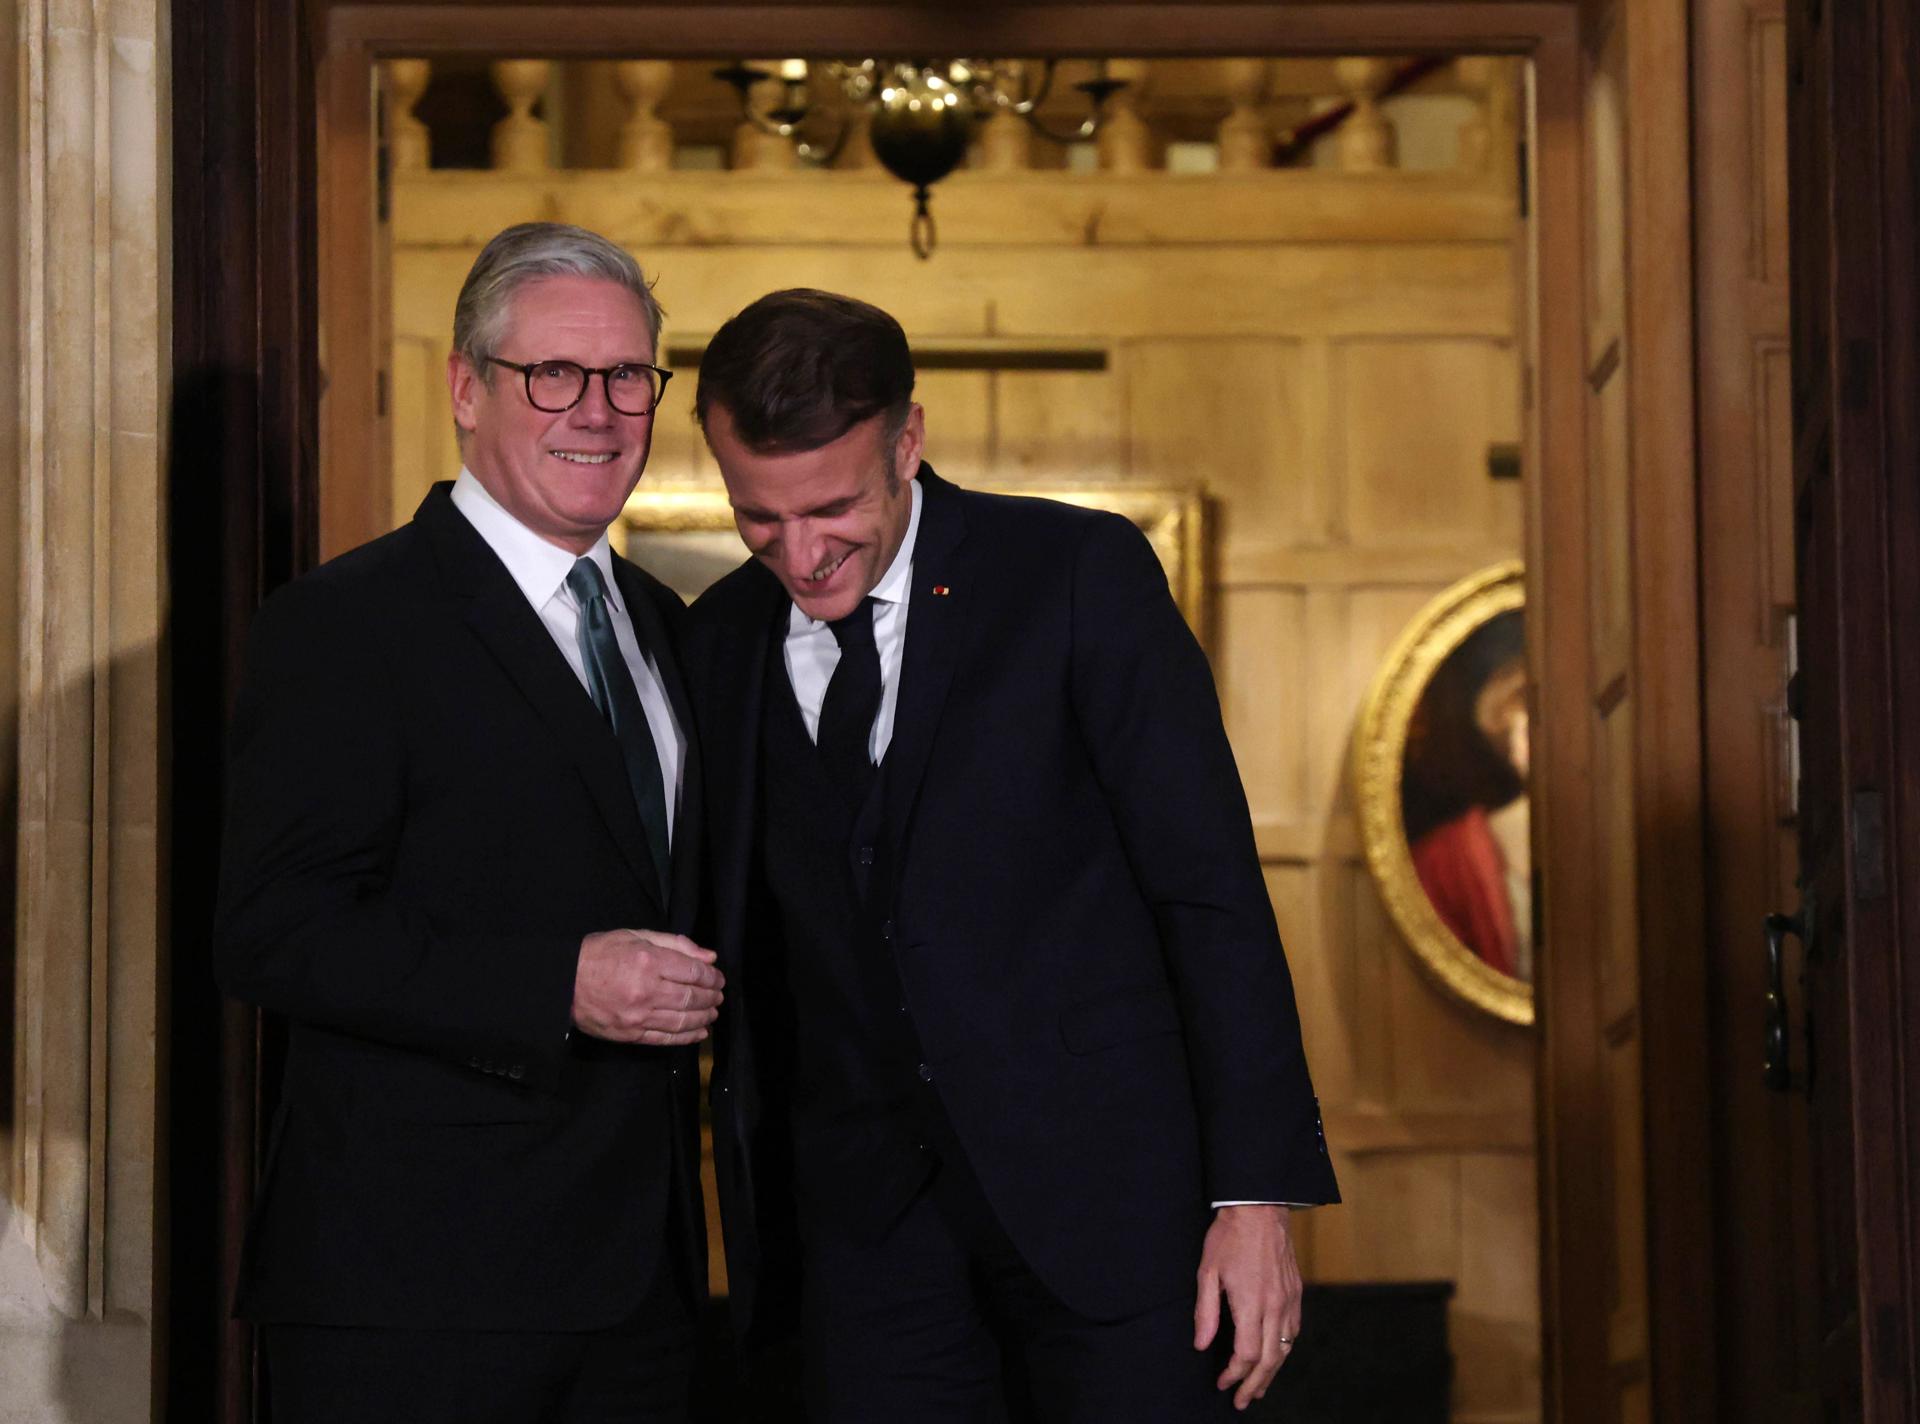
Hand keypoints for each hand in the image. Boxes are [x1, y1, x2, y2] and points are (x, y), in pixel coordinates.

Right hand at [571, 930, 723, 1044]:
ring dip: (704, 1017)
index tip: (718, 978)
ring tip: (713, 1013)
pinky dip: (687, 1037)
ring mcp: (639, 1016)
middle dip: (711, 997)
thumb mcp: (636, 936)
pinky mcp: (631, 1035)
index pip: (694, 972)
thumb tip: (709, 957)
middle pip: (692, 997)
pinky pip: (666, 1038)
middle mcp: (647, 990)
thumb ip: (675, 944)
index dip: (712, 976)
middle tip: (719, 995)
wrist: (563, 982)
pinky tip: (699, 1032)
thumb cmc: (599, 954)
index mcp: (649, 961)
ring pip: (682, 1020)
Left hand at [1193, 1204, 1300, 1410]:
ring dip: (1272, 1372)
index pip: (1247, 1354)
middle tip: (1242, 1401)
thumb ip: (1205, 1311)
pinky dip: (1285, 1349)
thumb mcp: (1208, 1271)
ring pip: (1286, 1348)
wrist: (1260, 1207)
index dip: (1234, 1374)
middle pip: (1270, 1359)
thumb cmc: (1229, 1236)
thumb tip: (1202, 1345)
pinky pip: (1295, 1330)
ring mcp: (1289, 1299)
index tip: (1222, 1383)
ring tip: (1259, 1388)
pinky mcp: (1296, 1291)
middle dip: (1255, 1384)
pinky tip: (1276, 1356)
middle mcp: (1275, 1305)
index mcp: (1252, 1303)